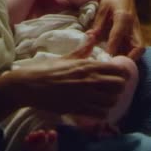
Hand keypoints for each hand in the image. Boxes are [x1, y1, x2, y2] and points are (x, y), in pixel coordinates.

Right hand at [11, 48, 128, 117]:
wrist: (28, 86)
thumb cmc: (46, 69)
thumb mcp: (66, 57)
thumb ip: (83, 49)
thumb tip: (92, 36)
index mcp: (87, 66)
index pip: (116, 69)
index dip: (122, 73)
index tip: (120, 75)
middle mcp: (88, 80)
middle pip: (118, 86)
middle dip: (119, 87)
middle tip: (114, 88)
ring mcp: (83, 96)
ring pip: (111, 101)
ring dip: (112, 101)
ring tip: (106, 99)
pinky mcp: (77, 109)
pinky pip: (99, 114)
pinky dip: (102, 113)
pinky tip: (98, 110)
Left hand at [90, 0, 144, 60]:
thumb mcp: (102, 9)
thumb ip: (97, 25)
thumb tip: (89, 39)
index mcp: (124, 17)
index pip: (118, 35)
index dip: (112, 48)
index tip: (105, 58)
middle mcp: (134, 25)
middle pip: (138, 46)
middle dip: (130, 59)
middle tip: (116, 67)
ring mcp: (136, 30)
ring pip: (139, 48)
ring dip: (130, 58)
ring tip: (117, 66)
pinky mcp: (136, 32)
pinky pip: (135, 47)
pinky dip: (129, 55)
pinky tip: (118, 60)